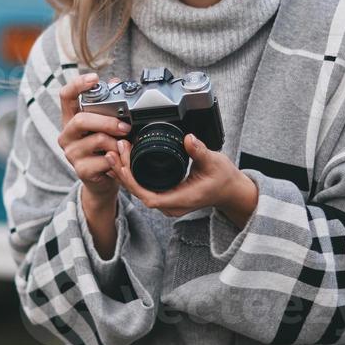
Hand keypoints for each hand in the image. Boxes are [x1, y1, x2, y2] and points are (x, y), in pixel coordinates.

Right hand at [56, 72, 129, 210]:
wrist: (104, 181)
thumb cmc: (105, 149)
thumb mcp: (107, 126)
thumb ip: (109, 105)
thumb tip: (115, 81)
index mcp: (71, 119)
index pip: (66, 96)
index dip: (77, 84)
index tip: (94, 78)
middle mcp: (67, 135)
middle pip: (81, 120)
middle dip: (107, 121)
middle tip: (125, 126)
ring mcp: (72, 153)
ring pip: (96, 140)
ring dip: (116, 142)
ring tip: (124, 145)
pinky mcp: (81, 170)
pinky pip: (103, 160)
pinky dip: (117, 159)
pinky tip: (120, 161)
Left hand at [108, 131, 257, 225]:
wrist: (230, 190)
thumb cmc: (223, 178)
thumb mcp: (214, 162)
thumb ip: (200, 151)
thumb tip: (189, 139)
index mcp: (181, 199)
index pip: (149, 198)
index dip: (133, 184)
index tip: (123, 165)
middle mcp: (171, 205)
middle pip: (139, 193)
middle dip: (124, 173)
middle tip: (115, 150)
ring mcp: (168, 203)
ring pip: (140, 191)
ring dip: (125, 173)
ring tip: (115, 152)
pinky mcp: (166, 196)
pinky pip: (144, 189)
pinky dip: (132, 176)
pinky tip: (122, 163)